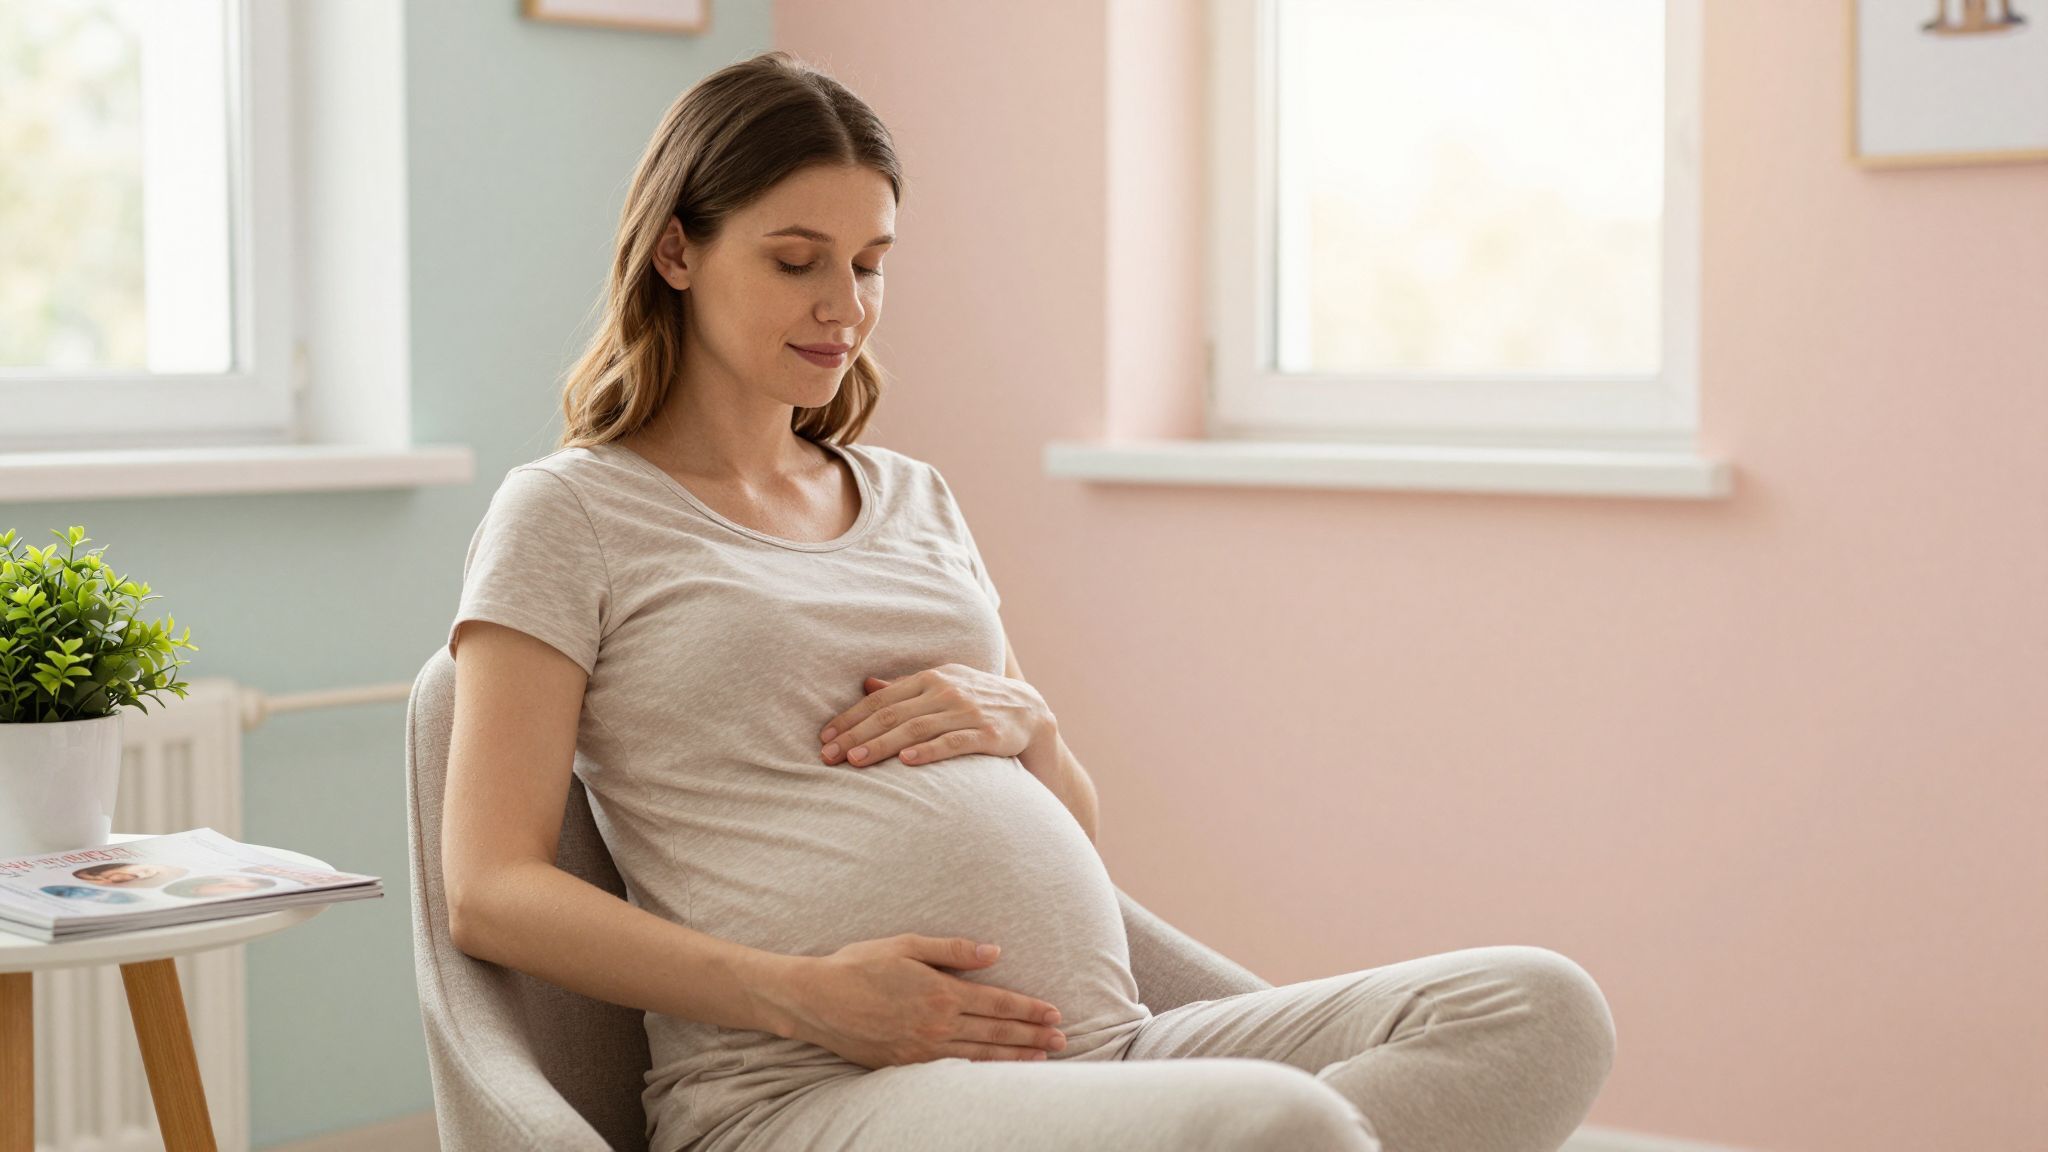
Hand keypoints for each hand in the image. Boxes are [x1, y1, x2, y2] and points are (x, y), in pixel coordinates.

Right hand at [772, 934, 1067, 1068]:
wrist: (816, 1001)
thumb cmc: (859, 965)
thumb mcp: (906, 945)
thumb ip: (953, 950)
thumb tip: (994, 952)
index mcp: (940, 991)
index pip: (997, 1002)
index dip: (1029, 1009)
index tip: (1054, 1013)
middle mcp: (936, 1024)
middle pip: (996, 1032)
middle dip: (1032, 1036)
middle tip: (1063, 1040)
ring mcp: (922, 1049)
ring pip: (980, 1055)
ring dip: (1015, 1056)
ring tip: (1043, 1058)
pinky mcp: (907, 1064)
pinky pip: (954, 1070)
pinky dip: (982, 1070)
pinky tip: (998, 1070)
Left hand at [819, 665, 1051, 768]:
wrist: (1031, 712)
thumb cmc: (977, 700)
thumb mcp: (943, 685)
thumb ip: (905, 687)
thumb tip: (865, 685)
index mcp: (930, 678)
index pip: (881, 698)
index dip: (850, 718)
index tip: (824, 736)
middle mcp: (946, 691)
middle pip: (892, 714)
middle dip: (856, 735)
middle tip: (828, 755)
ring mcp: (968, 712)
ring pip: (916, 728)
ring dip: (882, 744)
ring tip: (855, 761)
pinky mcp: (987, 734)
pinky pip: (953, 743)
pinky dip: (928, 751)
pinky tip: (906, 762)